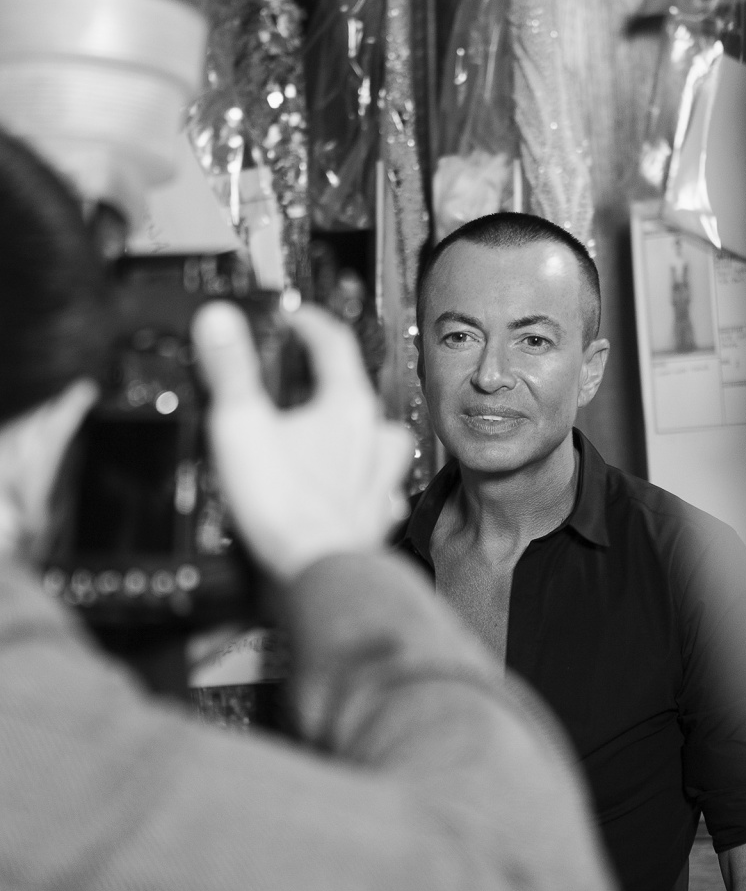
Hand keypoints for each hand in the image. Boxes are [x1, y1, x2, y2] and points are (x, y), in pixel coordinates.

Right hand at [192, 301, 412, 580]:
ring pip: (382, 441)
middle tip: (308, 376)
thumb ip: (230, 369)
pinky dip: (365, 483)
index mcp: (346, 406)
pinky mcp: (375, 516)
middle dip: (334, 379)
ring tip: (336, 431)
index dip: (311, 324)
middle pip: (361, 392)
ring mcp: (380, 479)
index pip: (335, 345)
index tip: (295, 318)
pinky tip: (347, 489)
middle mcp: (373, 438)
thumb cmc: (287, 505)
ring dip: (362, 431)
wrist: (320, 572)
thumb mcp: (242, 424)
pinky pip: (381, 490)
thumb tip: (219, 319)